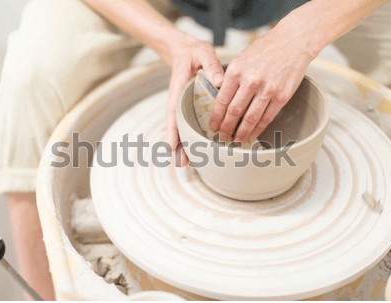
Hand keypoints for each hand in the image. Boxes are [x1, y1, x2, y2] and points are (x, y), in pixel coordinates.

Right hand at [165, 36, 223, 165]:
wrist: (186, 50)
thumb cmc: (194, 52)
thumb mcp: (203, 53)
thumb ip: (211, 65)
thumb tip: (220, 82)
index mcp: (179, 89)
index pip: (173, 113)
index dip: (172, 130)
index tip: (171, 145)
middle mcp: (179, 100)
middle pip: (176, 126)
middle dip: (177, 145)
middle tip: (181, 163)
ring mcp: (183, 105)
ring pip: (182, 128)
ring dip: (183, 145)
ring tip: (185, 164)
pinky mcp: (190, 106)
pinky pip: (190, 123)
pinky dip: (191, 136)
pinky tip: (196, 149)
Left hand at [210, 24, 316, 142]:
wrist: (293, 40)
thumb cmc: (266, 48)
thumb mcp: (241, 58)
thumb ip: (231, 78)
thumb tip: (222, 99)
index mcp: (236, 70)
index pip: (222, 100)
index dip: (216, 117)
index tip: (213, 126)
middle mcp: (251, 81)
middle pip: (234, 112)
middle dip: (226, 128)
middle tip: (221, 137)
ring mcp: (267, 89)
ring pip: (250, 118)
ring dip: (241, 133)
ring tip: (235, 141)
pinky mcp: (282, 96)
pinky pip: (266, 118)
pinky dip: (257, 129)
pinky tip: (251, 134)